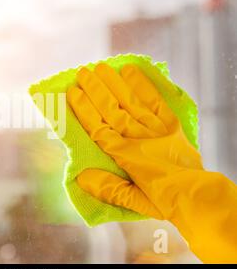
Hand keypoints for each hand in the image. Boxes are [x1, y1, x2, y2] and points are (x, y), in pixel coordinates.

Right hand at [67, 63, 202, 218]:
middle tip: (82, 71)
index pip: (98, 127)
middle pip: (112, 109)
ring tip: (101, 67)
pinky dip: (143, 85)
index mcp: (125, 156)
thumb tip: (81, 176)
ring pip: (130, 102)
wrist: (197, 196)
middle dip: (95, 89)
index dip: (84, 109)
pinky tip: (131, 71)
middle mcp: (137, 137)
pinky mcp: (170, 124)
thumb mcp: (134, 201)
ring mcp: (154, 128)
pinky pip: (154, 101)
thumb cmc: (163, 200)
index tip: (72, 92)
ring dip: (114, 83)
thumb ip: (108, 188)